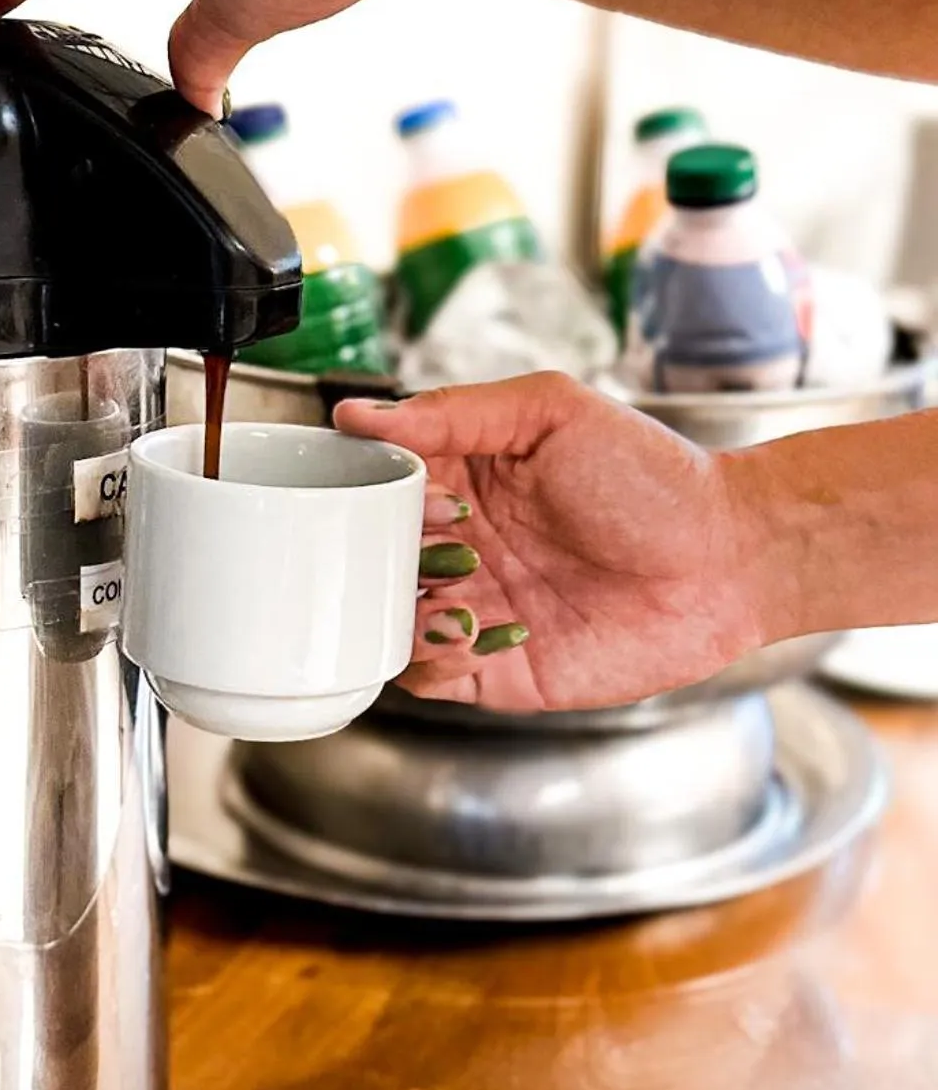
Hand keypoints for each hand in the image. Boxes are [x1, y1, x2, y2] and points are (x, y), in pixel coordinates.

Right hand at [335, 374, 767, 712]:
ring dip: (400, 615)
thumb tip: (360, 415)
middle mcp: (465, 548)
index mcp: (466, 482)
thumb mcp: (552, 412)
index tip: (412, 493)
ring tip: (450, 600)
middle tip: (431, 549)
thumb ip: (454, 411)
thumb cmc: (655, 477)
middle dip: (382, 559)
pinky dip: (428, 662)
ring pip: (393, 623)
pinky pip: (432, 678)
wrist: (730, 558)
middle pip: (379, 561)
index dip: (378, 493)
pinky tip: (471, 632)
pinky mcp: (502, 670)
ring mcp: (480, 610)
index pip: (383, 489)